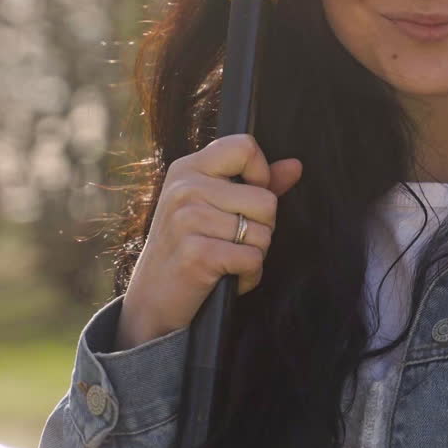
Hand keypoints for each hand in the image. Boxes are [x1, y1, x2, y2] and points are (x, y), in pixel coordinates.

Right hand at [114, 134, 302, 349]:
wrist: (152, 300)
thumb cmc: (189, 248)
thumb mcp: (215, 207)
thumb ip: (257, 184)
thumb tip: (295, 165)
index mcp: (188, 168)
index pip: (244, 146)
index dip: (260, 175)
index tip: (246, 200)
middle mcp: (185, 188)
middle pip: (266, 200)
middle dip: (262, 228)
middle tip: (232, 241)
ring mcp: (187, 219)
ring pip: (263, 233)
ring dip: (254, 255)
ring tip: (226, 260)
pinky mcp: (197, 253)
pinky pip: (253, 259)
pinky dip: (249, 276)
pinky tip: (227, 277)